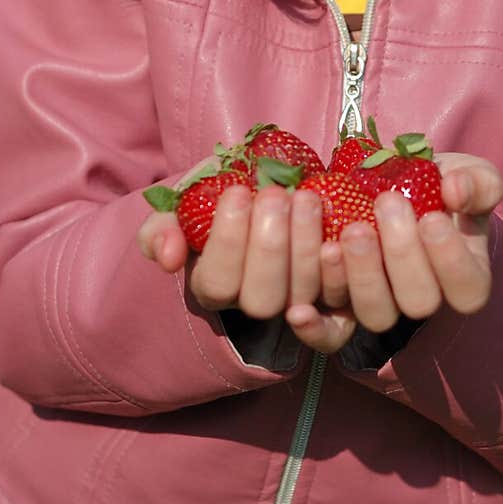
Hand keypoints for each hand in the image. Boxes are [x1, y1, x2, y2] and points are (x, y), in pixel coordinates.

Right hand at [136, 161, 343, 332]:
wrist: (275, 188)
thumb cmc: (225, 195)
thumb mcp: (186, 203)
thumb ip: (162, 228)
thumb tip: (169, 258)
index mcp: (215, 285)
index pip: (217, 282)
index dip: (227, 242)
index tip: (238, 192)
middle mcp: (255, 301)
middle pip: (262, 299)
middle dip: (269, 246)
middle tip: (274, 195)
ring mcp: (296, 305)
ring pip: (302, 294)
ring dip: (305, 247)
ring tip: (305, 197)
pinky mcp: (335, 302)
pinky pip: (340, 315)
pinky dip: (339, 278)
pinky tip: (336, 242)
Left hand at [283, 153, 502, 354]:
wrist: (390, 184)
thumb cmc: (436, 183)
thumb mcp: (467, 174)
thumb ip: (477, 182)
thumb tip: (456, 191)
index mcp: (463, 274)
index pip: (467, 289)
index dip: (450, 260)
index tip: (431, 217)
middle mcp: (421, 297)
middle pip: (418, 303)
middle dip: (402, 255)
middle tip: (387, 203)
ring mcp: (380, 304)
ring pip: (376, 314)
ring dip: (362, 274)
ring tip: (351, 230)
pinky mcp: (340, 305)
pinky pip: (331, 334)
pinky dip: (315, 328)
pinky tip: (298, 311)